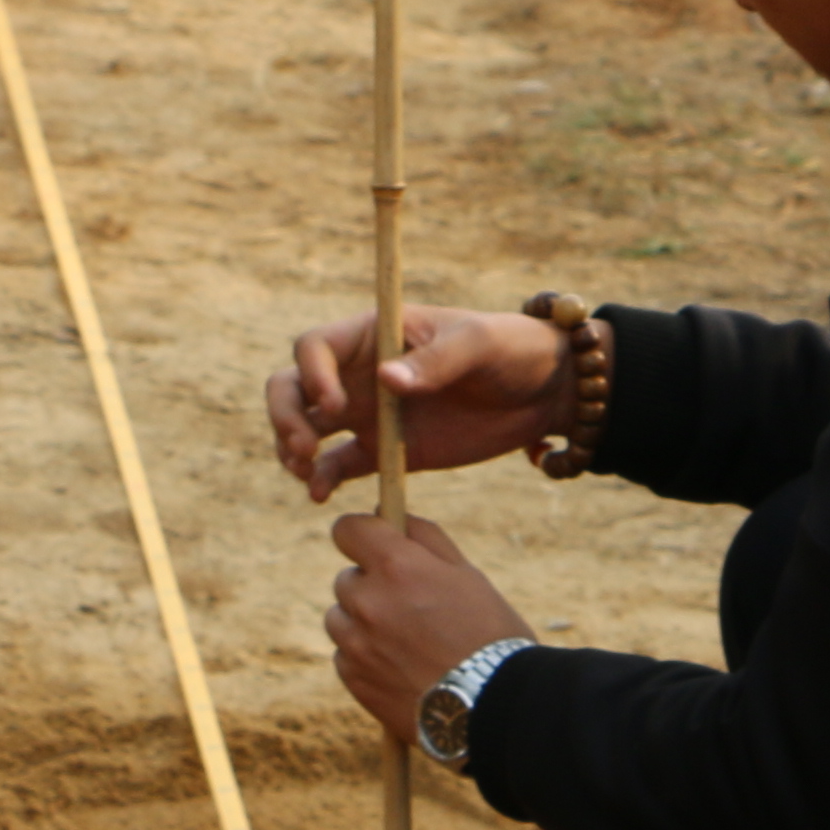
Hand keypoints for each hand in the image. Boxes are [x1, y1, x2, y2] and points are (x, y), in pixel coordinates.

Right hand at [268, 303, 572, 498]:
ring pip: (306, 427)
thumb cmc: (512, 349)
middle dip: (284, 416)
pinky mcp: (384, 451)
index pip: (314, 347)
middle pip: (293, 387)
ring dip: (292, 448)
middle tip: (304, 448)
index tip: (335, 406)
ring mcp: (369, 413)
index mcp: (375, 334)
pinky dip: (321, 479)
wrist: (544, 393)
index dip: (312, 376)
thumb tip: (386, 380)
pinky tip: (321, 494)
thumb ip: (436, 361)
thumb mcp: (480, 344)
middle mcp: (360, 372)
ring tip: (307, 473)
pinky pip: (337, 466)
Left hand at [325, 511, 526, 743]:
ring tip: (405, 642)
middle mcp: (368, 601)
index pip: (347, 529)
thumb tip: (388, 511)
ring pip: (340, 618)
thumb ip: (424, 537)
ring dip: (362, 622)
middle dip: (371, 586)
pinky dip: (364, 658)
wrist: (492, 707)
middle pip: (346, 579)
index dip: (361, 535)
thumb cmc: (490, 635)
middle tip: (410, 608)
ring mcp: (356, 643)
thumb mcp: (467, 575)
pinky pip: (344, 656)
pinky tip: (400, 668)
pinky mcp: (354, 680)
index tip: (374, 545)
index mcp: (397, 566)